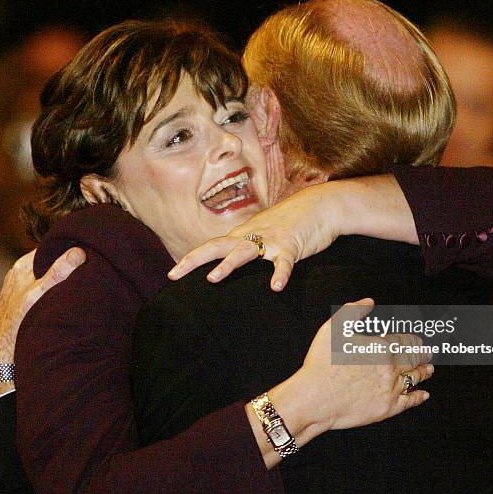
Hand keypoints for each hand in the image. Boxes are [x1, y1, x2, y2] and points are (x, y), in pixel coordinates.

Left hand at [0, 248, 85, 387]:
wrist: (4, 349)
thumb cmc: (18, 320)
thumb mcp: (41, 293)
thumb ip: (58, 272)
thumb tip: (78, 252)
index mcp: (23, 266)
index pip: (49, 248)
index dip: (67, 248)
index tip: (85, 251)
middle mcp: (20, 274)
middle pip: (49, 262)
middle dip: (66, 264)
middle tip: (87, 267)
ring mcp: (22, 287)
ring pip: (47, 276)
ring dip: (61, 279)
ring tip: (79, 282)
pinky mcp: (25, 300)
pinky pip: (45, 289)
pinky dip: (55, 290)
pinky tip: (65, 297)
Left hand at [169, 183, 340, 290]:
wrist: (320, 206)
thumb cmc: (291, 223)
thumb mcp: (264, 233)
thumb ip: (249, 246)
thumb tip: (233, 263)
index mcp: (243, 234)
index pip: (211, 246)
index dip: (191, 259)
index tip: (172, 274)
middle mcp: (252, 235)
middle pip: (218, 246)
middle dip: (195, 259)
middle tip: (174, 274)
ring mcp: (271, 240)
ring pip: (245, 251)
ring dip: (229, 264)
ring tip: (213, 278)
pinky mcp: (292, 246)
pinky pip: (284, 262)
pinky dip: (280, 274)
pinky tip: (276, 287)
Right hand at [300, 298, 432, 431]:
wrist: (316, 397)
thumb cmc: (323, 364)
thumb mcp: (334, 327)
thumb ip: (353, 310)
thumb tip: (368, 302)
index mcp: (382, 348)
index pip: (405, 342)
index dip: (414, 340)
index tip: (418, 340)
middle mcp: (391, 369)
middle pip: (414, 359)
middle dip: (423, 355)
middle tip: (429, 353)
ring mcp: (390, 390)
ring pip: (414, 379)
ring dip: (424, 373)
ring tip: (429, 370)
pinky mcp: (386, 408)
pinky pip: (409, 401)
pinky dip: (418, 397)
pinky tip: (423, 395)